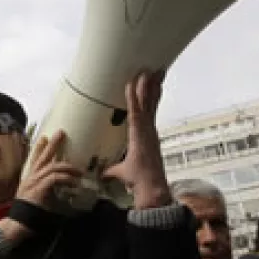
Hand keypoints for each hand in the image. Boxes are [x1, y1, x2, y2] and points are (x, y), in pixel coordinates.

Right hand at [16, 130, 82, 210]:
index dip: (39, 148)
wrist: (18, 224)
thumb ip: (47, 192)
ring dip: (68, 167)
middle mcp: (31, 177)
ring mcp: (34, 182)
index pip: (35, 159)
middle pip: (42, 157)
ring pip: (52, 166)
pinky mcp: (39, 189)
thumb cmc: (28, 214)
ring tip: (79, 171)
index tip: (45, 138)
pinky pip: (55, 178)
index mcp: (30, 179)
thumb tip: (61, 191)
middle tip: (61, 133)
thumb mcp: (39, 198)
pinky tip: (74, 182)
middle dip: (52, 144)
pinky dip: (66, 179)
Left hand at [102, 70, 171, 208]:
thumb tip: (103, 174)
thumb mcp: (122, 172)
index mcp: (146, 137)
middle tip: (154, 70)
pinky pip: (136, 111)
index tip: (152, 84)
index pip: (148, 112)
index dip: (150, 97)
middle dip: (152, 87)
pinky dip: (135, 97)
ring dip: (146, 87)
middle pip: (151, 104)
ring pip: (146, 104)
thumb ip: (113, 170)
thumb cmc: (140, 182)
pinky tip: (132, 85)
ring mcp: (147, 131)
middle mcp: (149, 131)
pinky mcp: (141, 133)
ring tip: (148, 71)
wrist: (149, 188)